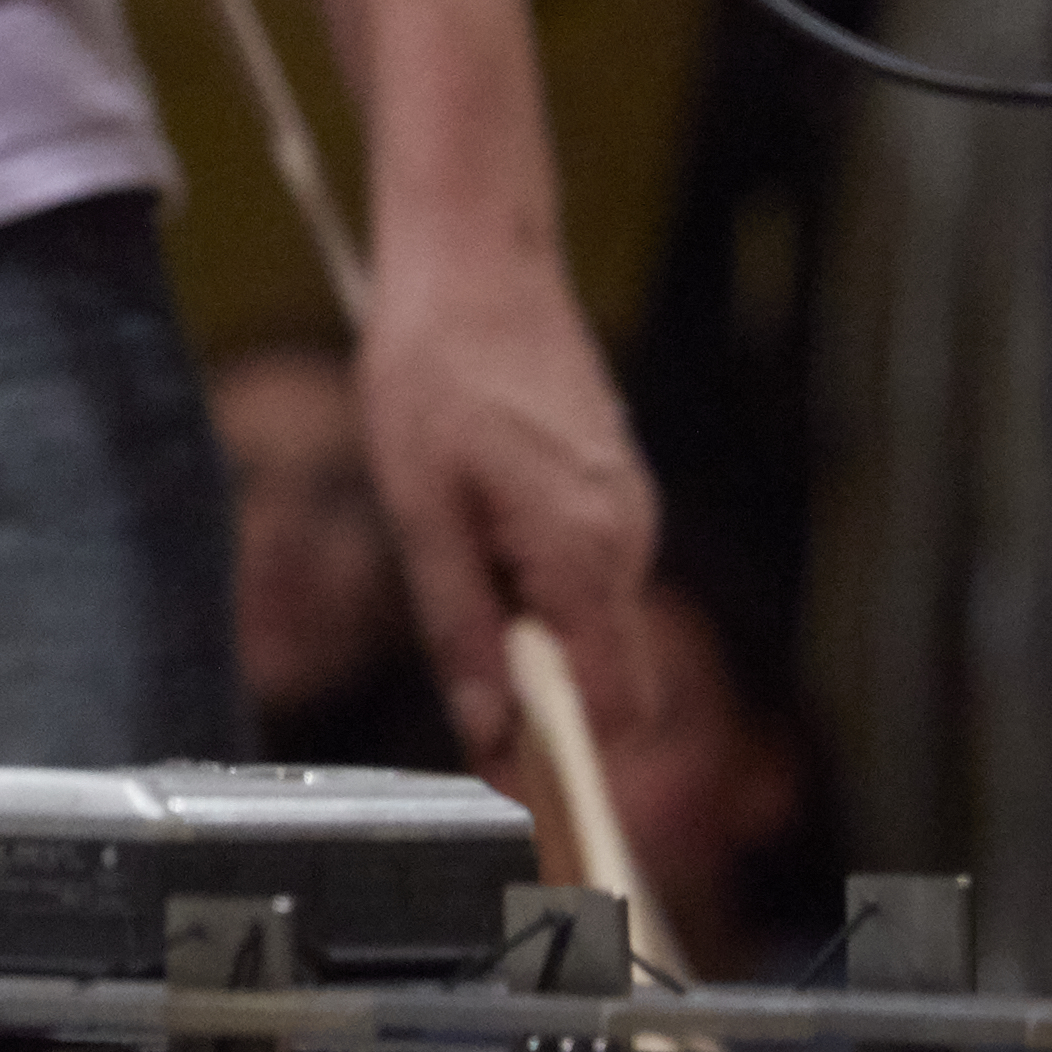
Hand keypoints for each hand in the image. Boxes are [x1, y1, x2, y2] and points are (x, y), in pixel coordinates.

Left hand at [350, 241, 657, 774]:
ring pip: (594, 622)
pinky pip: (586, 572)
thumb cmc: (434, 373)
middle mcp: (628, 539)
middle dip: (546, 706)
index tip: (510, 788)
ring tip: (453, 582)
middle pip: (612, 676)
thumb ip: (460, 627)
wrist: (474, 263)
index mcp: (587, 554)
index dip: (568, 762)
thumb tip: (489, 728)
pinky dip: (539, 590)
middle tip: (461, 696)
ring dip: (533, 640)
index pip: (615, 708)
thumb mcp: (422, 512)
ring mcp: (628, 510)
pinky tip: (475, 542)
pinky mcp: (611, 487)